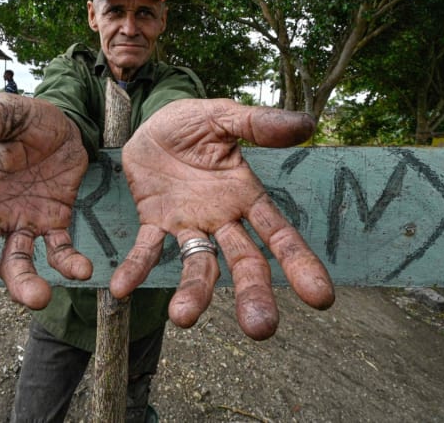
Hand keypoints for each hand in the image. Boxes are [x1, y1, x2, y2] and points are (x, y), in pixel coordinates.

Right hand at [0, 94, 92, 327]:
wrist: (68, 122)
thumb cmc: (26, 118)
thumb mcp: (6, 114)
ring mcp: (20, 224)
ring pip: (13, 265)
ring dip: (23, 285)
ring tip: (39, 298)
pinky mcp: (53, 225)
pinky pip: (58, 251)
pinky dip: (67, 263)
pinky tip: (81, 270)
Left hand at [110, 99, 334, 339]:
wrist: (151, 120)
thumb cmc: (193, 122)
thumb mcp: (224, 116)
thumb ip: (258, 124)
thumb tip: (306, 126)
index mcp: (246, 196)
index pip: (279, 235)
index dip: (299, 264)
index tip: (320, 298)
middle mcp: (221, 218)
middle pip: (244, 261)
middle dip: (253, 293)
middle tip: (260, 328)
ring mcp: (188, 224)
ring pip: (198, 264)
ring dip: (194, 291)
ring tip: (183, 317)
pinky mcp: (154, 221)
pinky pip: (146, 249)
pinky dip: (136, 268)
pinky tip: (122, 288)